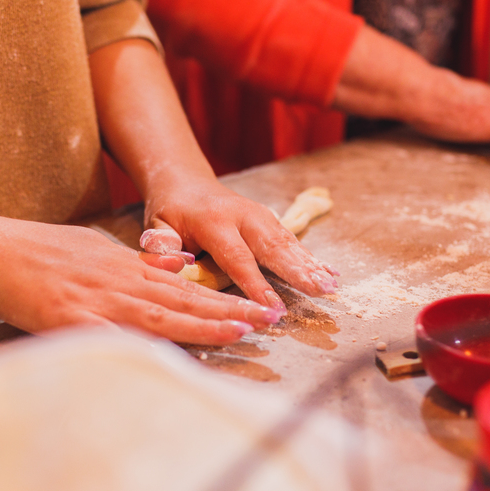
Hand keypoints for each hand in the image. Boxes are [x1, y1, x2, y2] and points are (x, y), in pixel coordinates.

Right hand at [0, 219, 285, 344]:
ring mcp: (98, 303)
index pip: (186, 287)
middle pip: (183, 301)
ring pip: (159, 316)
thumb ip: (139, 261)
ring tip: (237, 333)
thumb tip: (177, 266)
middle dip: (226, 314)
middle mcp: (121, 284)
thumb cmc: (41, 250)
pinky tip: (165, 360)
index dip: (222, 300)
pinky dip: (140, 350)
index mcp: (128, 268)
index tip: (256, 309)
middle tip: (266, 321)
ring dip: (200, 327)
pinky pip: (111, 339)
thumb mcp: (98, 247)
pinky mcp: (71, 322)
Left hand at [138, 176, 338, 310]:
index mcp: (214, 220)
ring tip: (332, 286)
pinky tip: (332, 273)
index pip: (238, 257)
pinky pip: (293, 240)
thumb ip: (162, 243)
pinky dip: (312, 257)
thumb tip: (177, 261)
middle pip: (274, 246)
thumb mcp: (156, 224)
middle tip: (321, 291)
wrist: (186, 183)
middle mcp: (243, 215)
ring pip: (288, 242)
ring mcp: (259, 215)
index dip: (257, 284)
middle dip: (299, 270)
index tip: (274, 307)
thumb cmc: (171, 211)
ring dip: (312, 265)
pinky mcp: (270, 220)